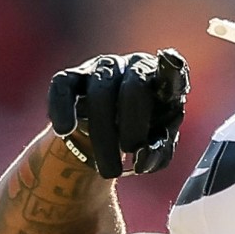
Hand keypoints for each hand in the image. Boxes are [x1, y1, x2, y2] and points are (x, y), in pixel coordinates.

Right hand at [48, 49, 189, 177]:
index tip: (173, 62)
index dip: (171, 68)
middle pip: (134, 88)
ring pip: (100, 94)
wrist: (103, 140)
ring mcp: (103, 68)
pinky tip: (64, 131)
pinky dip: (62, 108)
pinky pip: (63, 86)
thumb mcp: (156, 150)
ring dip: (104, 136)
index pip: (170, 73)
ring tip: (110, 171)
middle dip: (133, 126)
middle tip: (131, 153)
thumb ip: (157, 153)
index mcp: (162, 83)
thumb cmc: (140, 138)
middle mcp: (133, 67)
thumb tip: (141, 156)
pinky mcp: (73, 76)